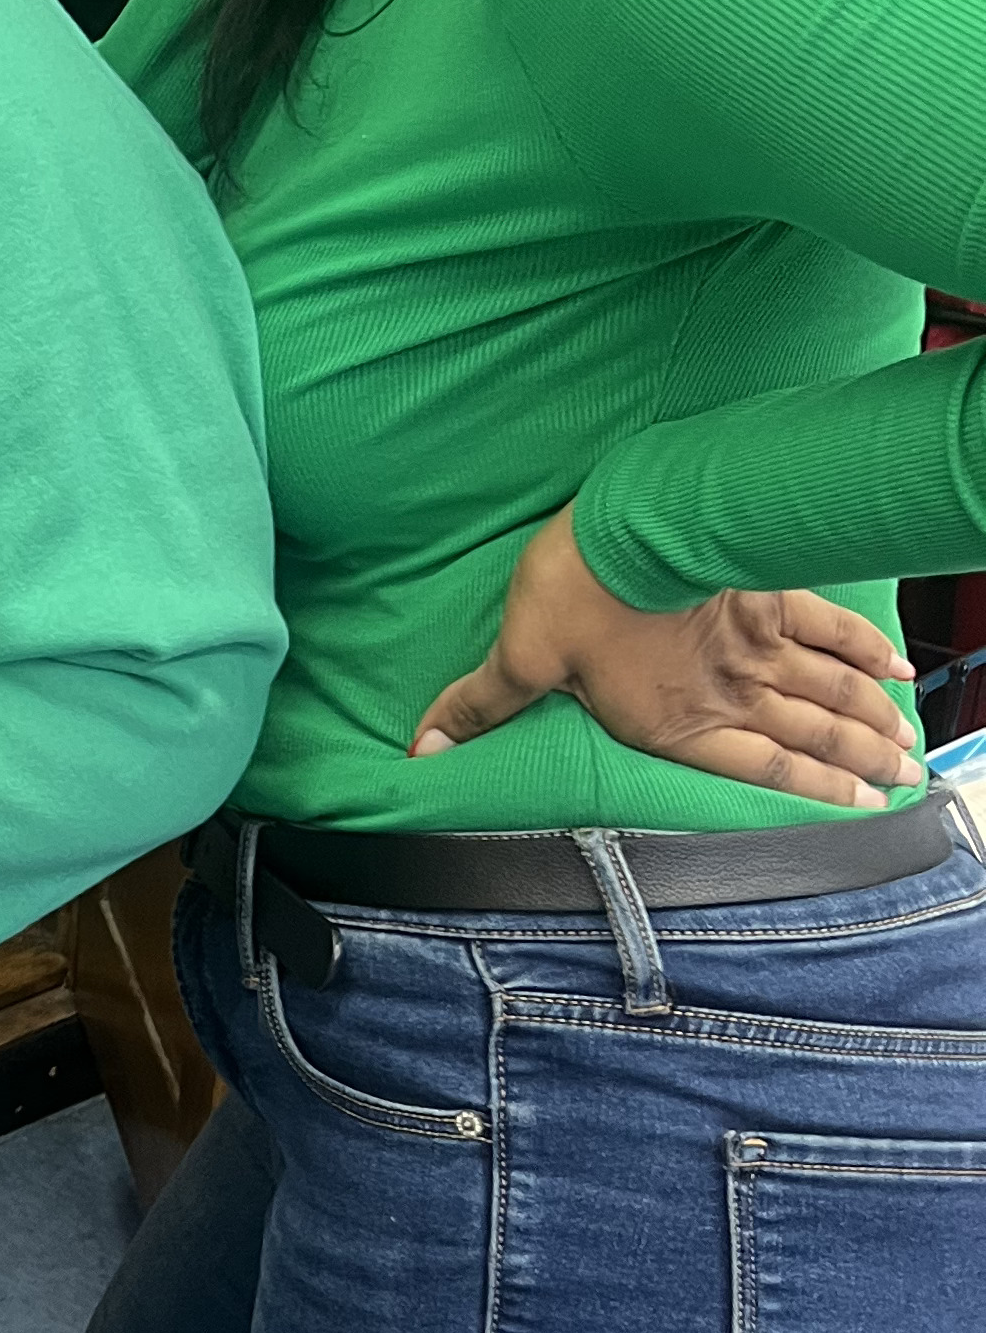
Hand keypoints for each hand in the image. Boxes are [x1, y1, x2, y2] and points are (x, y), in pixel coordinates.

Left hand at [411, 509, 915, 806]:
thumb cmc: (573, 591)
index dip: (815, 794)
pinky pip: (828, 628)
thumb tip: (424, 748)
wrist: (628, 523)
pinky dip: (864, 649)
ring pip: (829, 690)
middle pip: (811, 735)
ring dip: (872, 720)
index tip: (863, 809)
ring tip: (909, 748)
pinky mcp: (767, 594)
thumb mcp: (518, 654)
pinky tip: (894, 668)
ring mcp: (756, 643)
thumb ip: (484, 704)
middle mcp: (729, 691)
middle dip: (862, 762)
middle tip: (906, 784)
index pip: (762, 769)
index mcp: (675, 721)